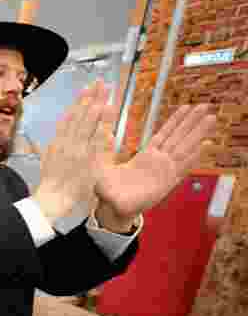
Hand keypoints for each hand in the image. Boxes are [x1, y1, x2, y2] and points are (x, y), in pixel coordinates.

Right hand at [32, 81, 117, 223]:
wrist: (50, 200)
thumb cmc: (48, 183)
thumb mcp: (43, 161)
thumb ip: (41, 148)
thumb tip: (31, 139)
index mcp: (57, 141)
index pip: (70, 116)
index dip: (79, 102)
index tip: (87, 89)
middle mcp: (66, 142)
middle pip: (81, 116)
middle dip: (91, 99)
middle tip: (101, 84)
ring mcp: (76, 150)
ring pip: (88, 125)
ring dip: (97, 109)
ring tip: (105, 95)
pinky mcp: (85, 160)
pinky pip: (95, 141)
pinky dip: (101, 129)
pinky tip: (107, 118)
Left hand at [94, 104, 215, 222]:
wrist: (111, 208)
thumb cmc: (108, 187)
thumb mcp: (103, 163)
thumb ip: (105, 146)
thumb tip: (104, 133)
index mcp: (146, 156)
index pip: (164, 134)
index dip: (175, 121)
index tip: (186, 107)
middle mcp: (158, 162)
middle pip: (178, 137)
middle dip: (191, 122)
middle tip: (205, 106)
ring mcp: (164, 172)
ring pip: (184, 149)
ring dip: (197, 135)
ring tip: (211, 119)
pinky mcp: (166, 184)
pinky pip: (181, 169)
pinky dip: (192, 158)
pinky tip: (203, 147)